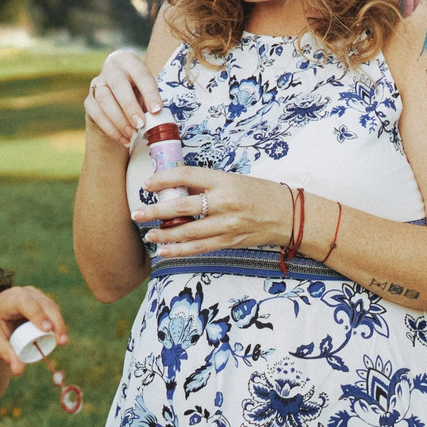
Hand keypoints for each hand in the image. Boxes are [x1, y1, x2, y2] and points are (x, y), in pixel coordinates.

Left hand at [0, 284, 69, 376]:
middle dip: (56, 323)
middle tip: (62, 342)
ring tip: (62, 342)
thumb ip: (6, 354)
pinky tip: (59, 336)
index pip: (27, 304)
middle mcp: (25, 293)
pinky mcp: (40, 301)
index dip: (38, 315)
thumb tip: (19, 371)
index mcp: (10, 299)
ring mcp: (35, 295)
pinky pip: (52, 311)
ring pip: (52, 307)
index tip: (47, 329)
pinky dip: (57, 323)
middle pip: (45, 305)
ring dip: (59, 324)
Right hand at [84, 48, 160, 145]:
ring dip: (119, 120)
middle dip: (130, 106)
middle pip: (118, 84)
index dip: (149, 93)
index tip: (157, 110)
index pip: (140, 74)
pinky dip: (111, 129)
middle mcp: (111, 69)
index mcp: (129, 62)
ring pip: (104, 99)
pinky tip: (123, 139)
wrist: (118, 100)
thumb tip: (157, 117)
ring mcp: (96, 84)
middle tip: (140, 124)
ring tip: (132, 134)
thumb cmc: (139, 94)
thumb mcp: (147, 92)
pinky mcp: (89, 101)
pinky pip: (96, 114)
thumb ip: (151, 101)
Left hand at [134, 167, 295, 256]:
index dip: (163, 179)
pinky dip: (181, 250)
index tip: (148, 183)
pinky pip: (200, 247)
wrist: (289, 215)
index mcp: (225, 181)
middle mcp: (224, 203)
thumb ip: (209, 185)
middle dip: (155, 211)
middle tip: (137, 213)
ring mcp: (227, 225)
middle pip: (181, 208)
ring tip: (148, 234)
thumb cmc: (262, 193)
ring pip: (187, 231)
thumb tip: (179, 190)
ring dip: (164, 234)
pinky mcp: (230, 241)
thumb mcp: (235, 180)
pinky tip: (165, 250)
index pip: (187, 176)